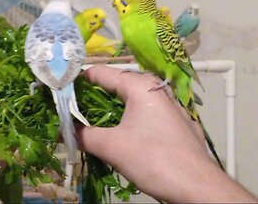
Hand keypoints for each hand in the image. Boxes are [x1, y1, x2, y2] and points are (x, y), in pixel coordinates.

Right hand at [77, 65, 257, 202]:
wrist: (197, 185)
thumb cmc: (153, 159)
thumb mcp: (112, 147)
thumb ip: (84, 136)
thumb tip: (64, 133)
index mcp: (140, 86)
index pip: (101, 73)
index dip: (78, 79)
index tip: (61, 88)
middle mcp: (156, 89)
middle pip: (117, 84)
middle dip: (93, 94)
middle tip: (73, 106)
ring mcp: (170, 105)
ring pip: (132, 99)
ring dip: (111, 107)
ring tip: (92, 119)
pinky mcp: (177, 122)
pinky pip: (146, 112)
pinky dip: (129, 117)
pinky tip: (121, 132)